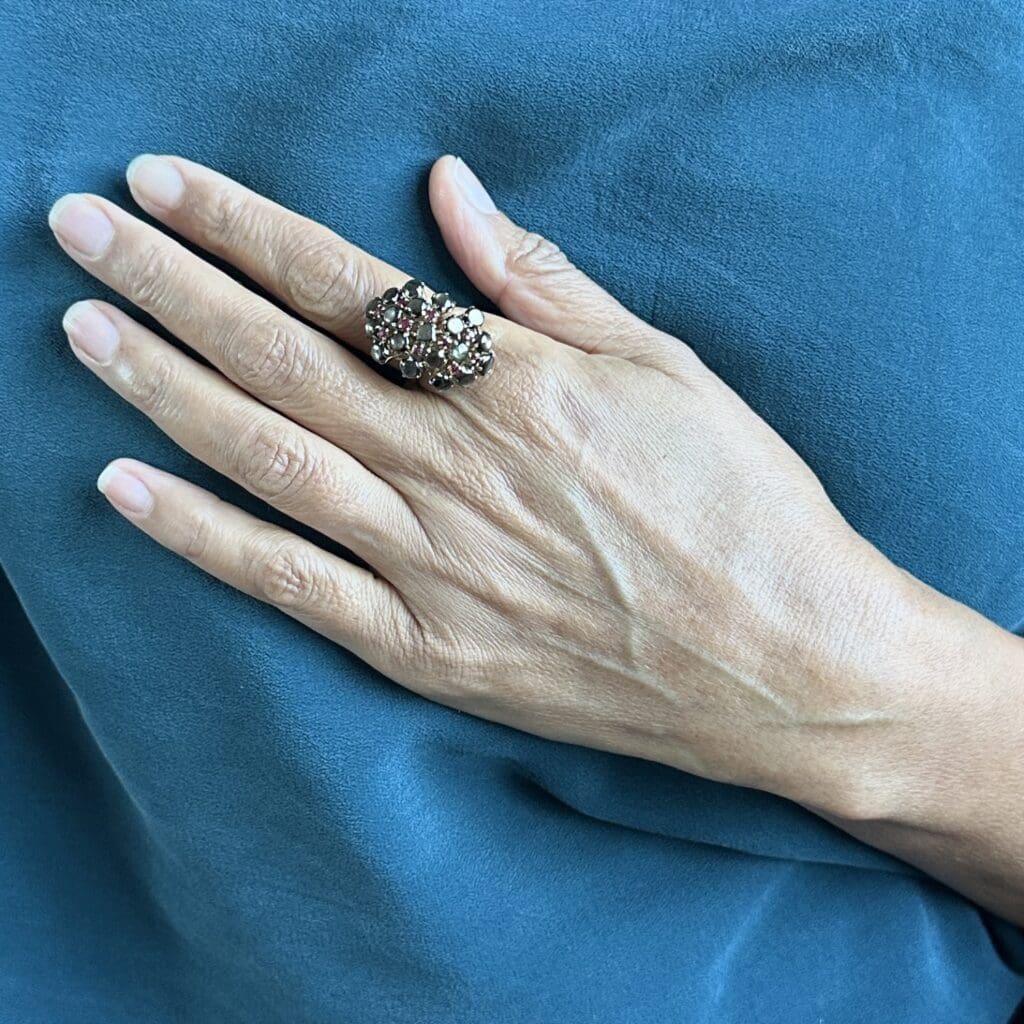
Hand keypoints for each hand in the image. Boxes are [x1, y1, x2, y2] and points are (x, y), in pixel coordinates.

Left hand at [47, 155, 919, 804]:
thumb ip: (545, 283)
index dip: (243, 228)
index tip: (162, 186)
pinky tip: (124, 487)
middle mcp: (457, 465)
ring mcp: (435, 564)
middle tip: (75, 230)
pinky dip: (203, 536)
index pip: (346, 284)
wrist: (789, 663)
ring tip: (82, 332)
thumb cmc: (743, 506)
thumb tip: (452, 194)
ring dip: (162, 387)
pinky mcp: (432, 649)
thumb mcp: (666, 368)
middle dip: (168, 284)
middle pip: (280, 357)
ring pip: (266, 457)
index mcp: (517, 384)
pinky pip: (294, 585)